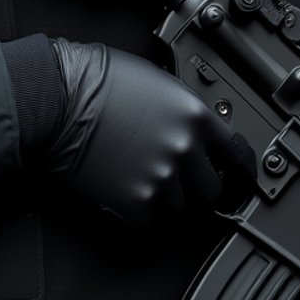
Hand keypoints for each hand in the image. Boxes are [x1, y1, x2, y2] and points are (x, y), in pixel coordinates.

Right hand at [43, 39, 254, 227]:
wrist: (56, 100)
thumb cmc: (94, 81)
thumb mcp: (154, 82)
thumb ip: (181, 110)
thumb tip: (191, 130)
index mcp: (193, 116)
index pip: (236, 151)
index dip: (241, 168)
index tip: (242, 177)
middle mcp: (184, 149)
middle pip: (211, 187)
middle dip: (196, 184)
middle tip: (175, 176)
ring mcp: (161, 178)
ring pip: (178, 205)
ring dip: (163, 195)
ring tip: (135, 173)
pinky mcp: (134, 202)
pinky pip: (148, 219)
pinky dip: (137, 209)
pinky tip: (121, 186)